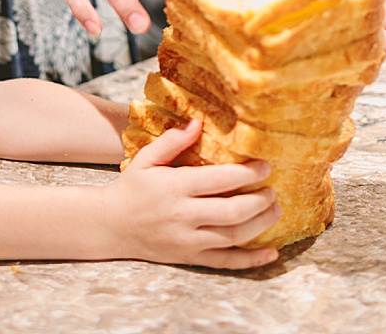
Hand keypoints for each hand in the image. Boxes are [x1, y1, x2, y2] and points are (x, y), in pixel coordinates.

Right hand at [105, 120, 278, 268]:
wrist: (110, 225)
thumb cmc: (131, 188)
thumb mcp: (145, 159)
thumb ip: (172, 141)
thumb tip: (198, 123)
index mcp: (175, 187)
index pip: (220, 180)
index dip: (247, 173)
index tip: (265, 166)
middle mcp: (184, 215)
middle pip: (233, 211)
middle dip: (260, 201)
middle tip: (273, 190)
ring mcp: (188, 240)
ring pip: (234, 236)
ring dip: (261, 224)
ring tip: (275, 210)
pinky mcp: (190, 257)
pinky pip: (226, 262)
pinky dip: (251, 259)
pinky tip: (271, 253)